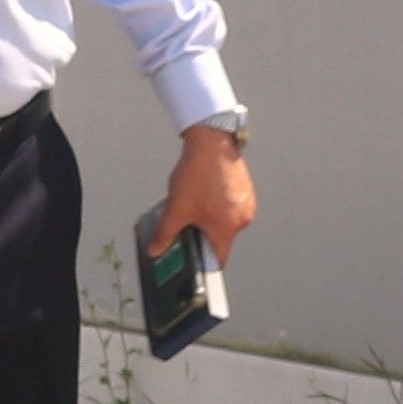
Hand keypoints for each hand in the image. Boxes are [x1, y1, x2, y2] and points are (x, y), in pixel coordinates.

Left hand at [154, 122, 256, 263]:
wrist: (211, 141)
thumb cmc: (198, 172)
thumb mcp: (176, 208)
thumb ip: (165, 234)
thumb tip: (156, 250)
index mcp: (228, 227)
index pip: (218, 259)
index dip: (202, 262)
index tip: (192, 259)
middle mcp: (242, 218)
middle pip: (220, 239)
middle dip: (202, 234)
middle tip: (187, 222)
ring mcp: (246, 203)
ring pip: (225, 222)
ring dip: (210, 218)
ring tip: (195, 202)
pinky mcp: (245, 190)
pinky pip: (230, 207)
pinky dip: (217, 205)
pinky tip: (204, 192)